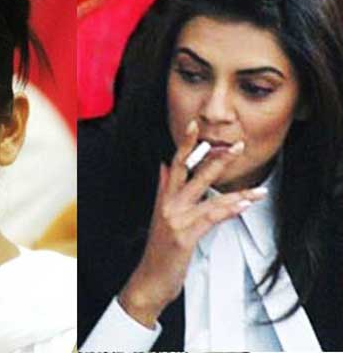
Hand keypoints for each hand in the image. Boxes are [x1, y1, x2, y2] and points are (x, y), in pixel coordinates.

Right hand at [118, 121, 266, 327]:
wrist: (150, 280)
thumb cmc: (160, 251)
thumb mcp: (160, 217)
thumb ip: (162, 190)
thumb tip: (163, 167)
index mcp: (163, 198)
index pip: (174, 164)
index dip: (185, 144)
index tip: (195, 125)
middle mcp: (168, 205)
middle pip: (192, 174)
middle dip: (217, 159)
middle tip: (237, 146)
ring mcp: (175, 220)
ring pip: (208, 197)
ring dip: (237, 193)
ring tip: (257, 190)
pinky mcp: (184, 237)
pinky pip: (210, 219)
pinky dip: (228, 211)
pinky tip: (243, 206)